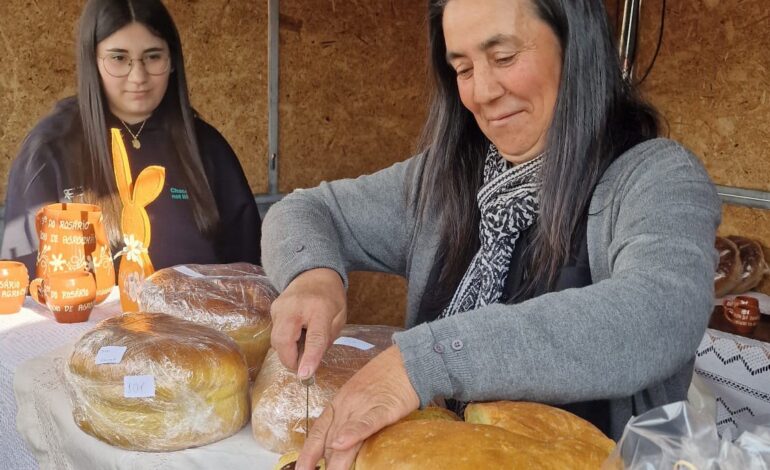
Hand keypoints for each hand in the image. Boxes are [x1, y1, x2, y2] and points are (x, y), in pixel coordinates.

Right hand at [270, 268, 346, 378]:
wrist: (313, 273)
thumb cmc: (330, 297)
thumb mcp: (339, 317)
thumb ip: (326, 340)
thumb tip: (309, 364)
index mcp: (319, 308)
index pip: (314, 337)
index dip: (309, 358)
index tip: (305, 375)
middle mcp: (295, 306)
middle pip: (284, 340)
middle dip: (290, 360)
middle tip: (302, 366)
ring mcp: (280, 307)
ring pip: (276, 340)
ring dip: (288, 351)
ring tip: (302, 344)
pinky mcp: (273, 310)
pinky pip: (276, 333)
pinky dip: (285, 341)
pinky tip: (296, 333)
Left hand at [296, 345, 419, 469]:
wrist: (407, 360)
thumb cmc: (385, 378)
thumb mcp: (359, 396)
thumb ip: (348, 419)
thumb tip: (338, 443)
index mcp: (339, 403)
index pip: (318, 432)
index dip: (308, 453)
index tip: (301, 469)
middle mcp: (346, 405)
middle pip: (328, 438)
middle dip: (319, 461)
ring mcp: (364, 406)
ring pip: (344, 434)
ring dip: (334, 458)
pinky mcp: (385, 408)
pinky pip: (367, 422)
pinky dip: (354, 433)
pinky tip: (343, 444)